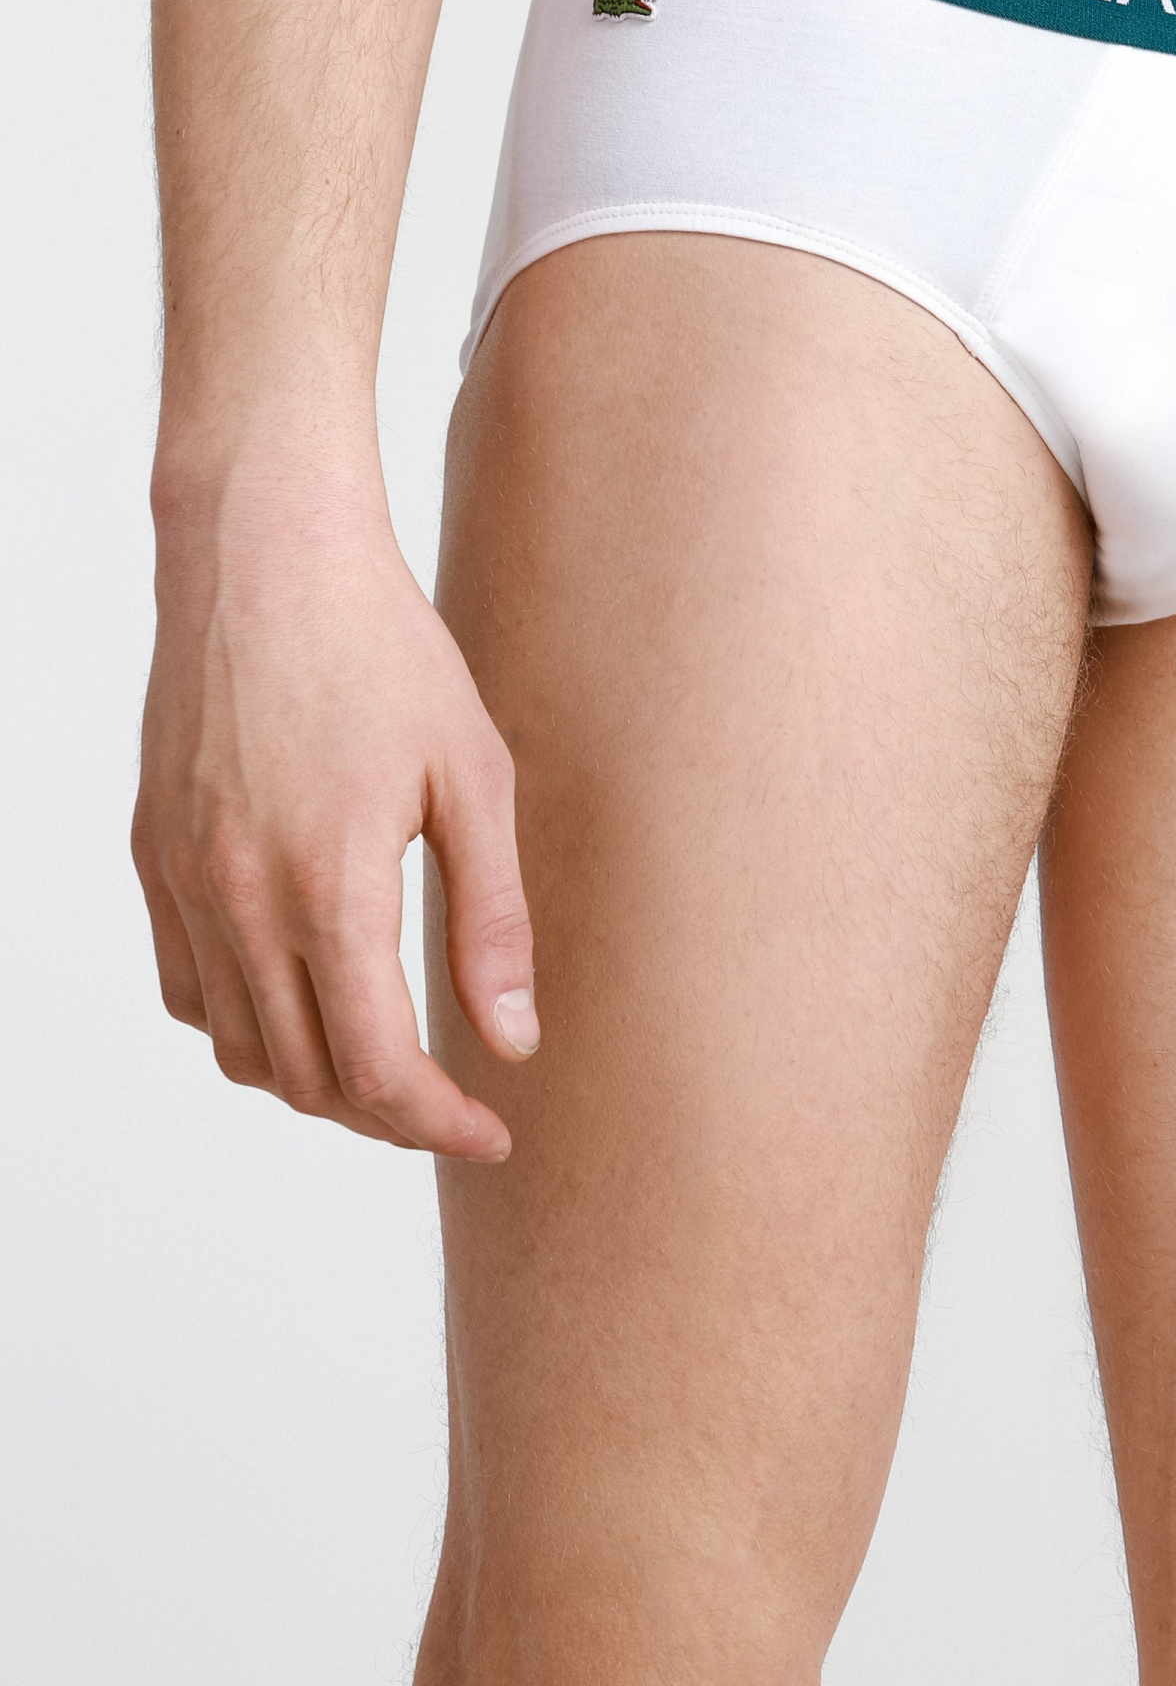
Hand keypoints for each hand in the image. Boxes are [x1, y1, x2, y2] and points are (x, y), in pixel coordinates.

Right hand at [133, 465, 536, 1156]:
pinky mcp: (154, 853)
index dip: (438, 1122)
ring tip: (389, 1064)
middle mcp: (239, 899)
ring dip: (314, 1081)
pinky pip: (187, 988)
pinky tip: (306, 1001)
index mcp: (327, 886)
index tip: (493, 1130)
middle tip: (454, 1105)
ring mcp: (183, 880)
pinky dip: (244, 1026)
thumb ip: (493, 919)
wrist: (263, 554)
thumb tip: (512, 1041)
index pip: (375, 1069)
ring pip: (237, 1048)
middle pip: (304, 1078)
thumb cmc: (384, 650)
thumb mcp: (473, 777)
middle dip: (386, 1115)